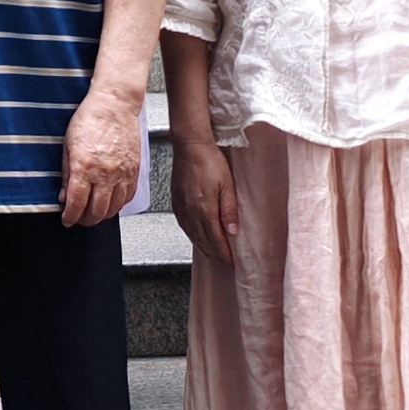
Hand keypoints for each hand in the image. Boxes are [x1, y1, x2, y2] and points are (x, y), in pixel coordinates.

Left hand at [61, 84, 145, 226]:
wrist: (114, 105)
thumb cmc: (90, 119)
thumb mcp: (68, 146)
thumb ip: (66, 174)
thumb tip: (64, 195)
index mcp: (84, 167)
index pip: (77, 204)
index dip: (70, 217)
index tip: (67, 219)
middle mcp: (105, 174)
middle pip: (97, 212)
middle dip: (85, 220)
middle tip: (79, 219)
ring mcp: (122, 174)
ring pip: (114, 209)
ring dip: (102, 216)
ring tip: (93, 214)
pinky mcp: (134, 171)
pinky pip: (128, 197)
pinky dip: (118, 205)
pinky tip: (110, 203)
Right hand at [168, 137, 238, 261]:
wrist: (189, 146)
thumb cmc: (210, 160)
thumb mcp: (227, 185)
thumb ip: (229, 209)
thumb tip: (232, 231)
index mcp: (204, 209)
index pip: (215, 239)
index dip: (223, 253)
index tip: (231, 263)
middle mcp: (190, 211)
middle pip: (202, 241)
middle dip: (214, 255)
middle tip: (223, 264)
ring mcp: (181, 207)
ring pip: (192, 235)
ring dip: (203, 248)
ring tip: (212, 255)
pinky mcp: (176, 202)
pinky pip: (184, 226)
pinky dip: (192, 236)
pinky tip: (196, 237)